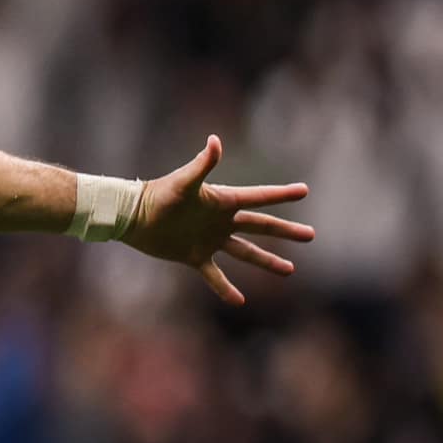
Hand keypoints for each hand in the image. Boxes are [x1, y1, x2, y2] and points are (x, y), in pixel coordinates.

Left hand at [121, 135, 312, 305]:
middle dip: (285, 231)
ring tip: (290, 270)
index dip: (281, 194)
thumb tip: (216, 140)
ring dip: (267, 260)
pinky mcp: (194, 256)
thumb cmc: (157, 195)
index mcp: (223, 201)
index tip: (304, 190)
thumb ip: (202, 164)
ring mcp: (210, 239)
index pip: (258, 197)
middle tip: (310, 235)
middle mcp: (221, 221)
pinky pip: (214, 275)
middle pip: (260, 226)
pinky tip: (239, 301)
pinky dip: (225, 288)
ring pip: (245, 252)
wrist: (132, 216)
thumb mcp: (183, 182)